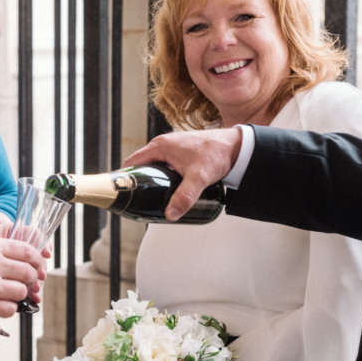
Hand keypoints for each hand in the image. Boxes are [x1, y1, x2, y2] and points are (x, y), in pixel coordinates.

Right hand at [0, 220, 51, 304]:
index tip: (39, 265)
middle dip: (31, 279)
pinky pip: (9, 309)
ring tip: (8, 294)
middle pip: (27, 272)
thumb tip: (23, 259)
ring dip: (18, 295)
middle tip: (27, 282)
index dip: (37, 259)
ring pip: (21, 292)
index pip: (26, 251)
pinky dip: (8, 308)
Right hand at [125, 127, 243, 219]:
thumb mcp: (199, 178)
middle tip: (141, 203)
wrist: (237, 146)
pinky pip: (164, 167)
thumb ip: (184, 197)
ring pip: (154, 168)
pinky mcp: (181, 154)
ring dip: (153, 182)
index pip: (132, 163)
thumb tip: (170, 215)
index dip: (125, 179)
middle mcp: (163, 145)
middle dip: (140, 184)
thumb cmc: (217, 154)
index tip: (124, 195)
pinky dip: (163, 179)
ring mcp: (173, 149)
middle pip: (142, 167)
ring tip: (153, 201)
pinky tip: (167, 192)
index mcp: (160, 146)